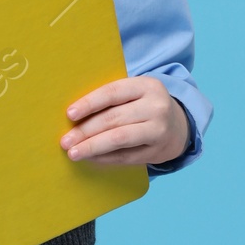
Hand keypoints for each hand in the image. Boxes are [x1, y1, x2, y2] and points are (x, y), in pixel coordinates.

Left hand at [61, 75, 187, 168]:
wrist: (179, 126)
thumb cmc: (144, 107)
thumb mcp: (135, 94)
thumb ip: (112, 99)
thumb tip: (73, 115)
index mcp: (147, 86)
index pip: (113, 93)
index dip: (89, 103)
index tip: (69, 115)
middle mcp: (156, 107)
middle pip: (114, 119)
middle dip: (85, 131)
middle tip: (65, 141)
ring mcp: (159, 130)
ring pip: (119, 139)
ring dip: (92, 147)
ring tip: (73, 153)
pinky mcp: (157, 151)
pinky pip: (125, 156)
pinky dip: (104, 158)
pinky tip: (90, 158)